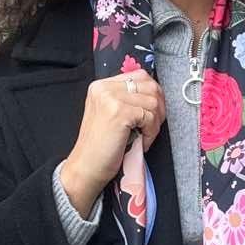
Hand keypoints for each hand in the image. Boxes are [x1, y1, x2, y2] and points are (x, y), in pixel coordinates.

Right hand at [59, 70, 165, 215]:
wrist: (86, 168)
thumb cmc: (99, 147)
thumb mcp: (109, 114)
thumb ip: (126, 100)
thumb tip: (155, 95)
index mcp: (101, 86)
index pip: (140, 76)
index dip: (153, 94)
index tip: (153, 112)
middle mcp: (104, 88)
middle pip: (150, 86)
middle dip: (158, 107)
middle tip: (152, 126)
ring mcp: (111, 98)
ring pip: (153, 101)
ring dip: (155, 123)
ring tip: (144, 136)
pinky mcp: (120, 112)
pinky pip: (150, 116)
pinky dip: (151, 132)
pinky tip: (141, 142)